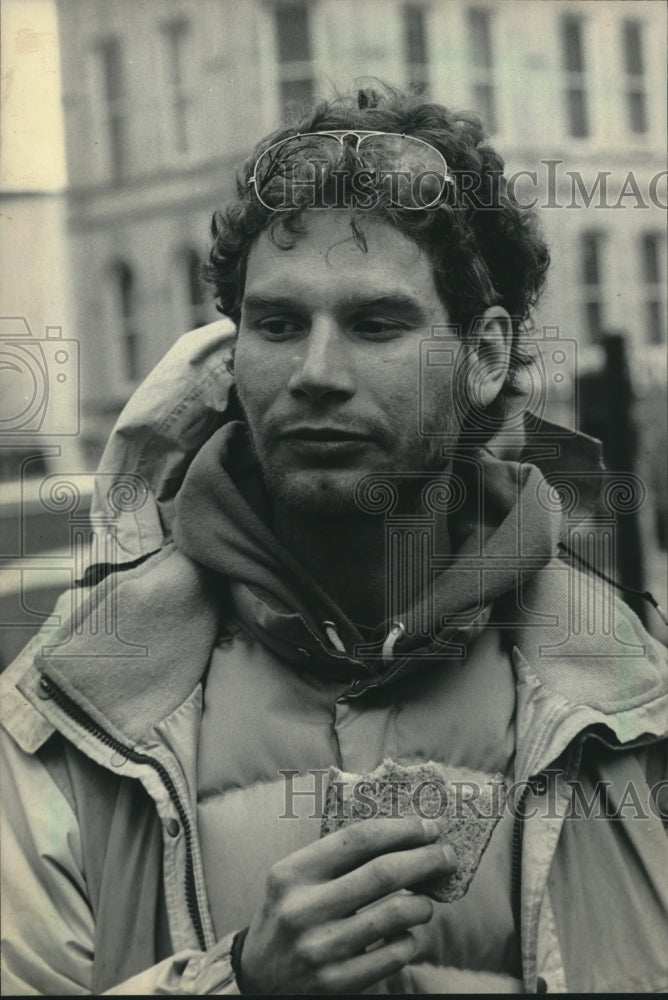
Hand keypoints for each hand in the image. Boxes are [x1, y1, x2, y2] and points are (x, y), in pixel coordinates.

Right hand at [238, 816, 454, 993]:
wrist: (258, 982)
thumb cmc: (288, 916)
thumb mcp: (294, 880)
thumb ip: (336, 858)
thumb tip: (403, 836)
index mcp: (291, 873)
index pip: (358, 839)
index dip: (401, 829)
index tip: (428, 827)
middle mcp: (303, 909)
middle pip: (384, 872)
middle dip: (426, 859)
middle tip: (446, 855)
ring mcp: (320, 949)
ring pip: (396, 914)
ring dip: (423, 903)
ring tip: (425, 901)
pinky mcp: (336, 984)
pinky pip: (394, 953)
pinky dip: (409, 939)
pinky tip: (405, 933)